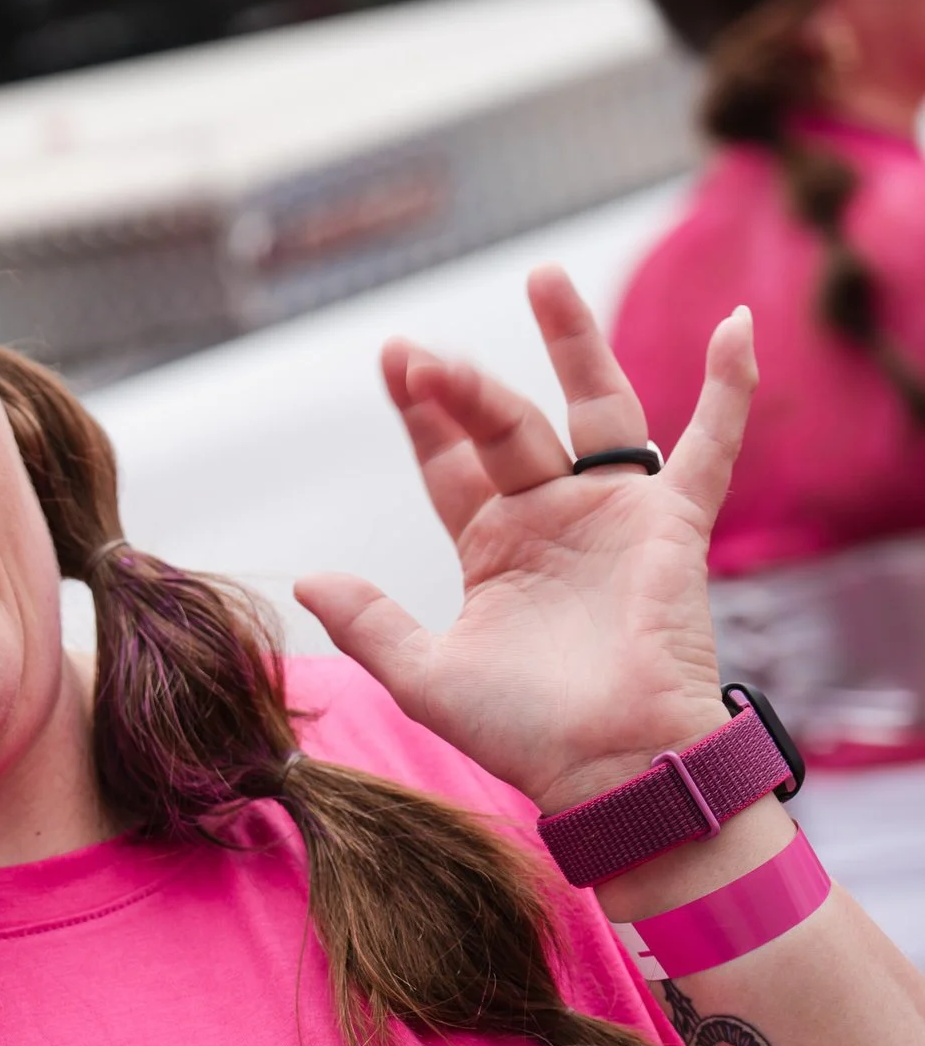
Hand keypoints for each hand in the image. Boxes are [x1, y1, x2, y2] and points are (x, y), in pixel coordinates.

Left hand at [294, 266, 749, 816]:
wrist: (610, 768)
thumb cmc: (523, 733)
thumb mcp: (424, 676)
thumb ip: (368, 624)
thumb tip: (305, 580)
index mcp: (492, 547)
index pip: (450, 463)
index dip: (423, 416)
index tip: (394, 362)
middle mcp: (550, 519)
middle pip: (506, 424)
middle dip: (464, 387)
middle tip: (421, 354)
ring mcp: (612, 515)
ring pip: (593, 408)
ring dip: (572, 343)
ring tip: (542, 277)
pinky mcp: (672, 525)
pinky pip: (709, 446)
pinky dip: (729, 390)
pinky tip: (741, 326)